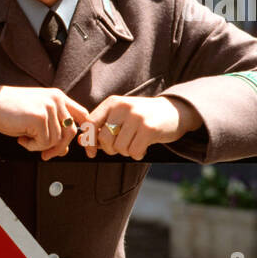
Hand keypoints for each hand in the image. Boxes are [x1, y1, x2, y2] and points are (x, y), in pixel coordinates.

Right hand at [0, 85, 91, 160]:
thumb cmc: (8, 110)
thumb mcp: (36, 116)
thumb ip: (52, 128)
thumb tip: (64, 150)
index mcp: (58, 97)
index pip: (82, 115)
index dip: (83, 131)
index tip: (77, 144)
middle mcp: (56, 100)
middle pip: (71, 132)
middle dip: (58, 148)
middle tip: (45, 155)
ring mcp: (48, 108)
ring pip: (56, 140)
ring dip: (39, 146)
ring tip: (25, 138)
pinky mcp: (39, 117)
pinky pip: (44, 143)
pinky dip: (31, 146)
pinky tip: (21, 138)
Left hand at [83, 94, 200, 159]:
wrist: (175, 111)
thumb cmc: (142, 118)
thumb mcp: (121, 117)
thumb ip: (102, 128)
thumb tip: (81, 142)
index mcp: (112, 102)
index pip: (90, 123)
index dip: (88, 141)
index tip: (91, 153)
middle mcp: (123, 107)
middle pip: (104, 139)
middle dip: (111, 149)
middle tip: (122, 147)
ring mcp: (137, 117)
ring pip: (119, 147)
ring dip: (126, 152)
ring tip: (135, 144)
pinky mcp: (149, 128)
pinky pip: (134, 152)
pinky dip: (137, 155)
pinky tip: (144, 148)